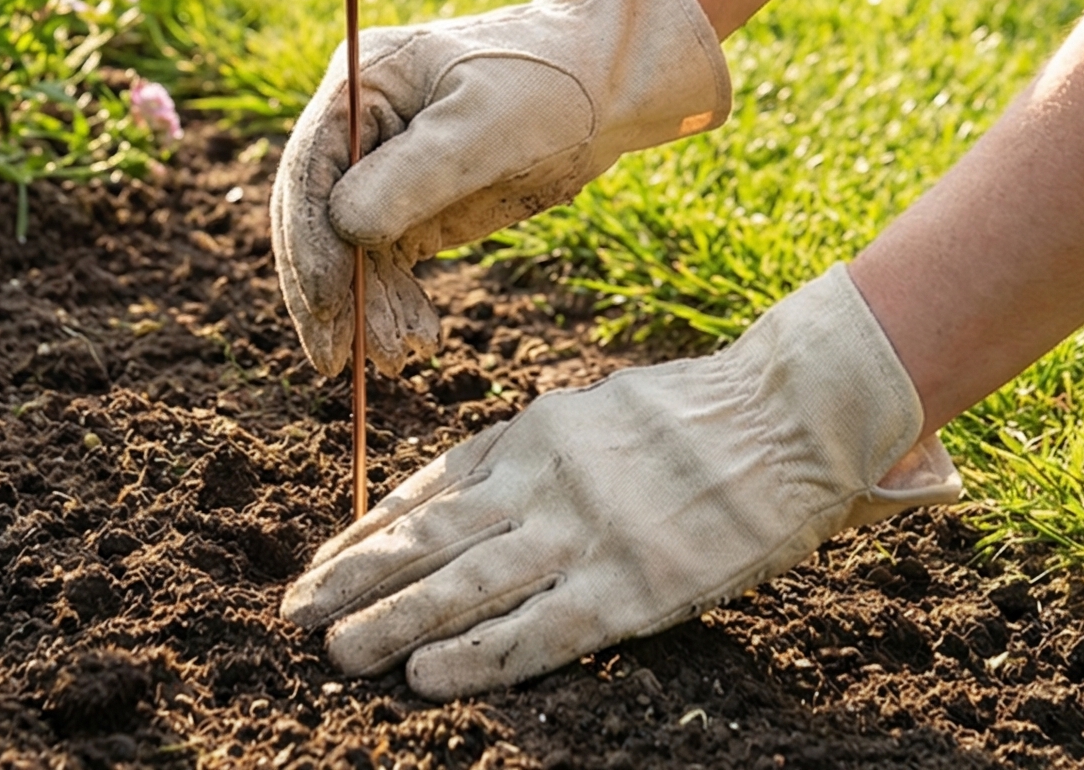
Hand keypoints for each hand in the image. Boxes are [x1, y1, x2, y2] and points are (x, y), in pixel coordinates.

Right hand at [270, 0, 729, 374]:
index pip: (310, 168)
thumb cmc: (546, 85)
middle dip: (331, 288)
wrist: (603, 90)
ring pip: (349, 250)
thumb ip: (414, 173)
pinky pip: (384, 262)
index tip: (325, 311)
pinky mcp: (412, 205)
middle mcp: (358, 123)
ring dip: (367, 308)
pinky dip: (394, 303)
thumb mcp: (483, 125)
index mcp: (361, 81)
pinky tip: (419, 339)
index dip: (309, 243)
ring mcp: (382, 167)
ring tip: (402, 357)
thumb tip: (342, 226)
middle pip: (316, 215)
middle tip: (340, 360)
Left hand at [282, 264, 961, 700]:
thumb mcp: (598, 409)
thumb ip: (537, 449)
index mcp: (535, 431)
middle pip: (431, 536)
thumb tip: (475, 485)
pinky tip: (425, 675)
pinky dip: (475, 656)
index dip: (371, 530)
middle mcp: (544, 479)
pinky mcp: (630, 586)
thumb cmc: (699, 415)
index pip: (430, 488)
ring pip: (465, 584)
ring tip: (335, 650)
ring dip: (393, 620)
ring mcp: (584, 533)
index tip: (323, 560)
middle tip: (296, 610)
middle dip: (358, 575)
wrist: (787, 415)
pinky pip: (538, 630)